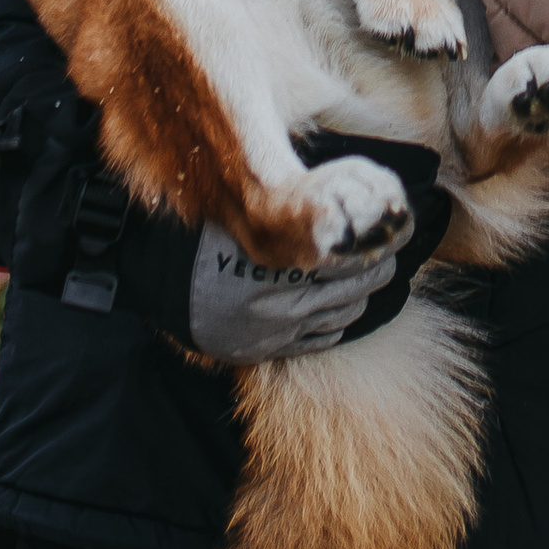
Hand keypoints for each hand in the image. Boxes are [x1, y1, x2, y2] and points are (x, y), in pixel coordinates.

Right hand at [181, 217, 405, 360]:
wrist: (163, 281)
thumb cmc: (211, 238)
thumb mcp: (256, 215)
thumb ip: (299, 213)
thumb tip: (345, 199)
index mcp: (282, 261)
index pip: (351, 257)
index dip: (373, 244)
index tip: (385, 232)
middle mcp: (283, 300)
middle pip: (355, 286)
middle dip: (374, 268)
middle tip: (383, 253)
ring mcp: (276, 329)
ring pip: (344, 315)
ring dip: (360, 296)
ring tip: (366, 278)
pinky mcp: (268, 349)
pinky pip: (321, 339)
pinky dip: (337, 323)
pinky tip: (340, 307)